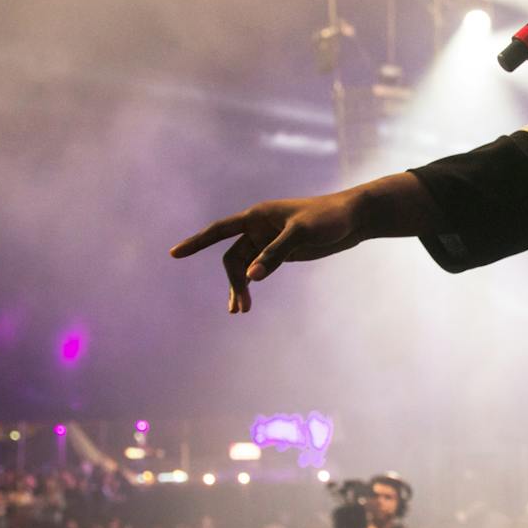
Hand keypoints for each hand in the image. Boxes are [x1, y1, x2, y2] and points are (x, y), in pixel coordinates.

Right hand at [169, 172, 442, 313]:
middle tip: (239, 309)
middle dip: (232, 282)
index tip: (174, 254)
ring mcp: (268, 240)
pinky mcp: (280, 251)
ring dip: (240, 287)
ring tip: (241, 312)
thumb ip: (276, 253)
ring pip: (243, 266)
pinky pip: (258, 268)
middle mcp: (258, 227)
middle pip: (231, 257)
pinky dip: (252, 284)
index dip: (196, 242)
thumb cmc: (328, 219)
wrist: (353, 218)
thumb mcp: (302, 234)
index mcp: (257, 215)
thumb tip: (251, 276)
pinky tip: (248, 301)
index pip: (219, 230)